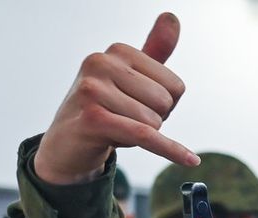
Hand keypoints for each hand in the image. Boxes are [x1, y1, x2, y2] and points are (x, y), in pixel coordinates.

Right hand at [34, 12, 198, 184]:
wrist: (67, 145)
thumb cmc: (106, 110)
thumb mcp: (131, 79)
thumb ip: (154, 50)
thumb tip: (172, 17)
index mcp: (117, 51)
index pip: (176, 86)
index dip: (164, 106)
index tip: (136, 106)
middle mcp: (101, 63)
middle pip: (165, 103)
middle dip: (153, 121)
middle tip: (124, 120)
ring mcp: (92, 90)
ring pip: (154, 122)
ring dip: (140, 136)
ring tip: (114, 129)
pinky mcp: (92, 118)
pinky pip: (145, 136)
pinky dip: (169, 150)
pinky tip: (190, 160)